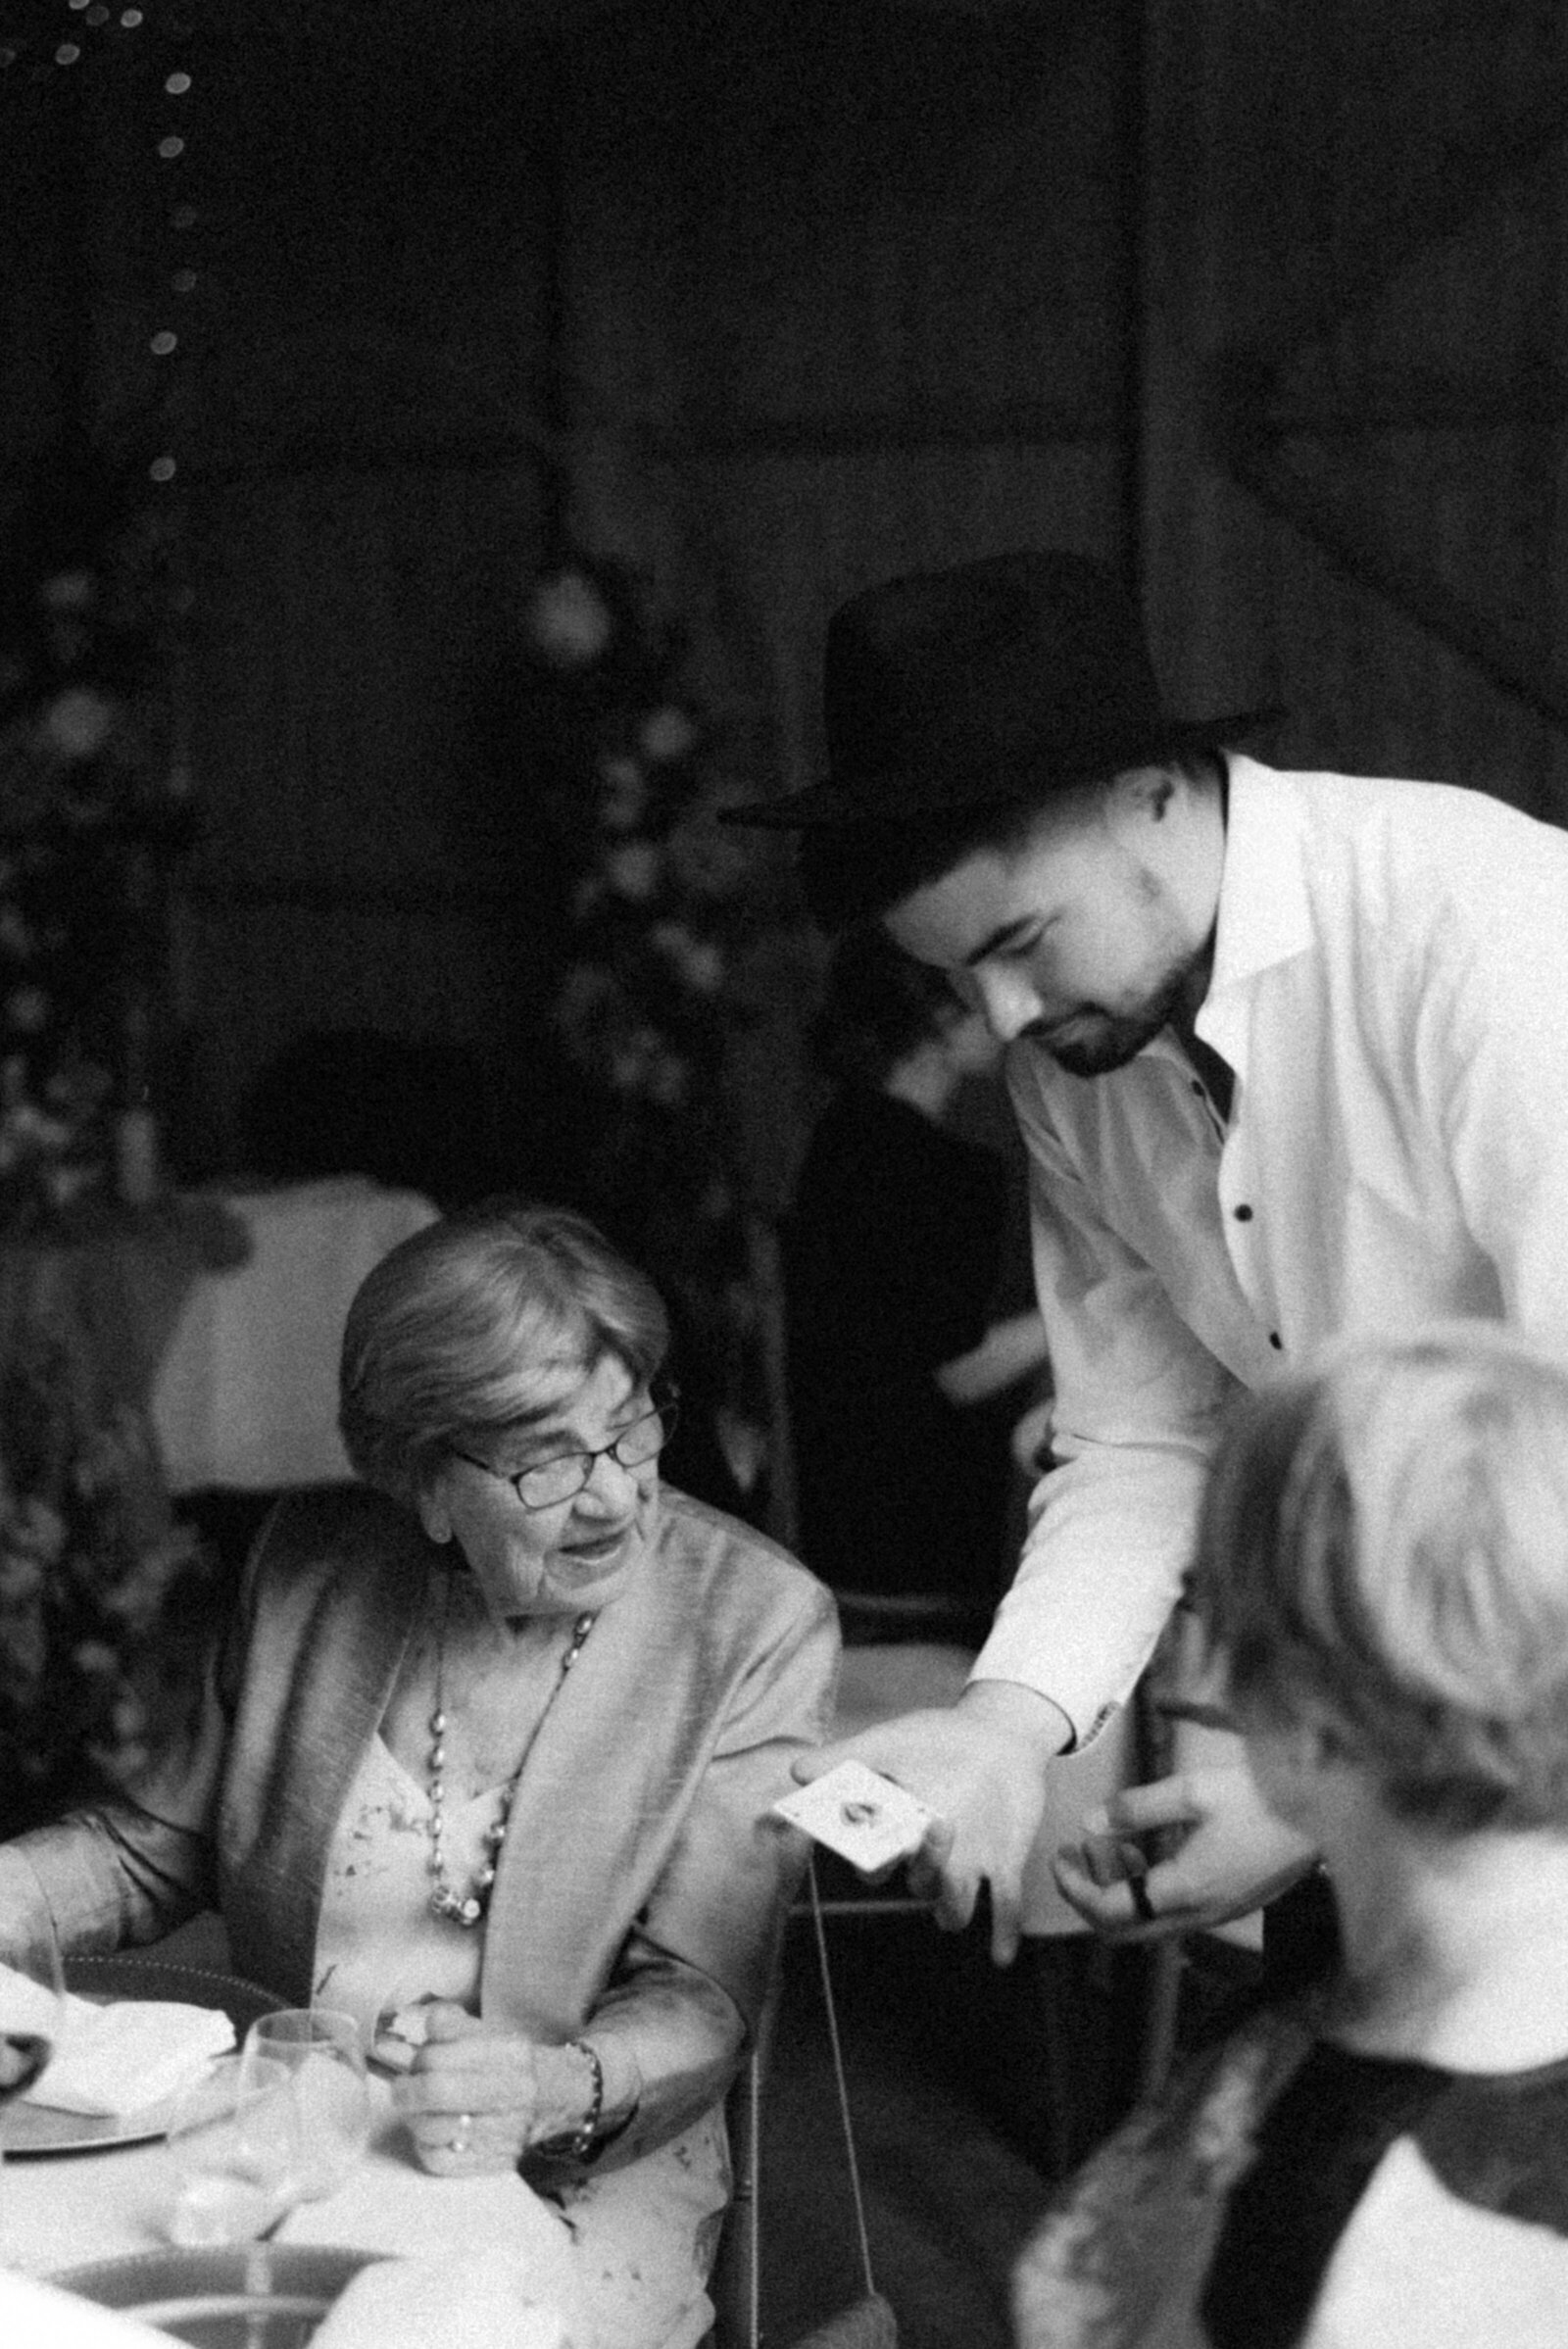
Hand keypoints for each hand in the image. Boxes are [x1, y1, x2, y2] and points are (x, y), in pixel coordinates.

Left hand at [392, 2005, 590, 2174]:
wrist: (557, 2098)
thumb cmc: (511, 2064)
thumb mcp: (489, 2034)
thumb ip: (453, 2024)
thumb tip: (428, 2022)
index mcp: (510, 2052)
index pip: (442, 2055)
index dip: (420, 2059)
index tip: (417, 2062)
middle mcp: (514, 2091)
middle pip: (437, 2091)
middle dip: (408, 2091)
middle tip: (402, 2090)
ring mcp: (507, 2132)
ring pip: (433, 2130)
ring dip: (414, 2119)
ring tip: (417, 2111)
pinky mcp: (497, 2163)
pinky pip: (441, 2162)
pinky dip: (426, 2148)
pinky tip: (432, 2135)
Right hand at [792, 1681, 1070, 1964]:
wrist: (998, 1732)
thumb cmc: (937, 1738)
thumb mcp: (890, 1741)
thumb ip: (846, 1757)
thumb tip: (797, 1772)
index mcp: (896, 1832)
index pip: (871, 1865)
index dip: (869, 1860)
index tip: (871, 1838)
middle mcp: (926, 1858)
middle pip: (913, 1885)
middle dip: (919, 1868)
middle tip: (935, 1825)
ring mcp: (966, 1865)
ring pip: (953, 1907)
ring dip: (956, 1905)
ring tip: (960, 1877)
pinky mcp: (1004, 1865)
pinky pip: (1004, 1907)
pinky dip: (1004, 1933)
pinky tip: (1002, 1956)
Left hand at [1051, 1765, 1319, 1940]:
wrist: (1330, 1814)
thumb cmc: (1262, 1798)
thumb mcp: (1193, 1792)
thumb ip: (1136, 1808)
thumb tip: (1090, 1822)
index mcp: (1184, 1891)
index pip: (1109, 1911)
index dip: (1074, 1888)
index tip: (1058, 1856)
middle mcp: (1199, 1915)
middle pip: (1124, 1930)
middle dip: (1089, 1897)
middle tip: (1073, 1859)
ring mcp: (1218, 1916)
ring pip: (1150, 1924)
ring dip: (1120, 1893)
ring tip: (1110, 1846)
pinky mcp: (1232, 1905)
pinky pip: (1175, 1914)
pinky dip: (1148, 1891)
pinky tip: (1148, 1851)